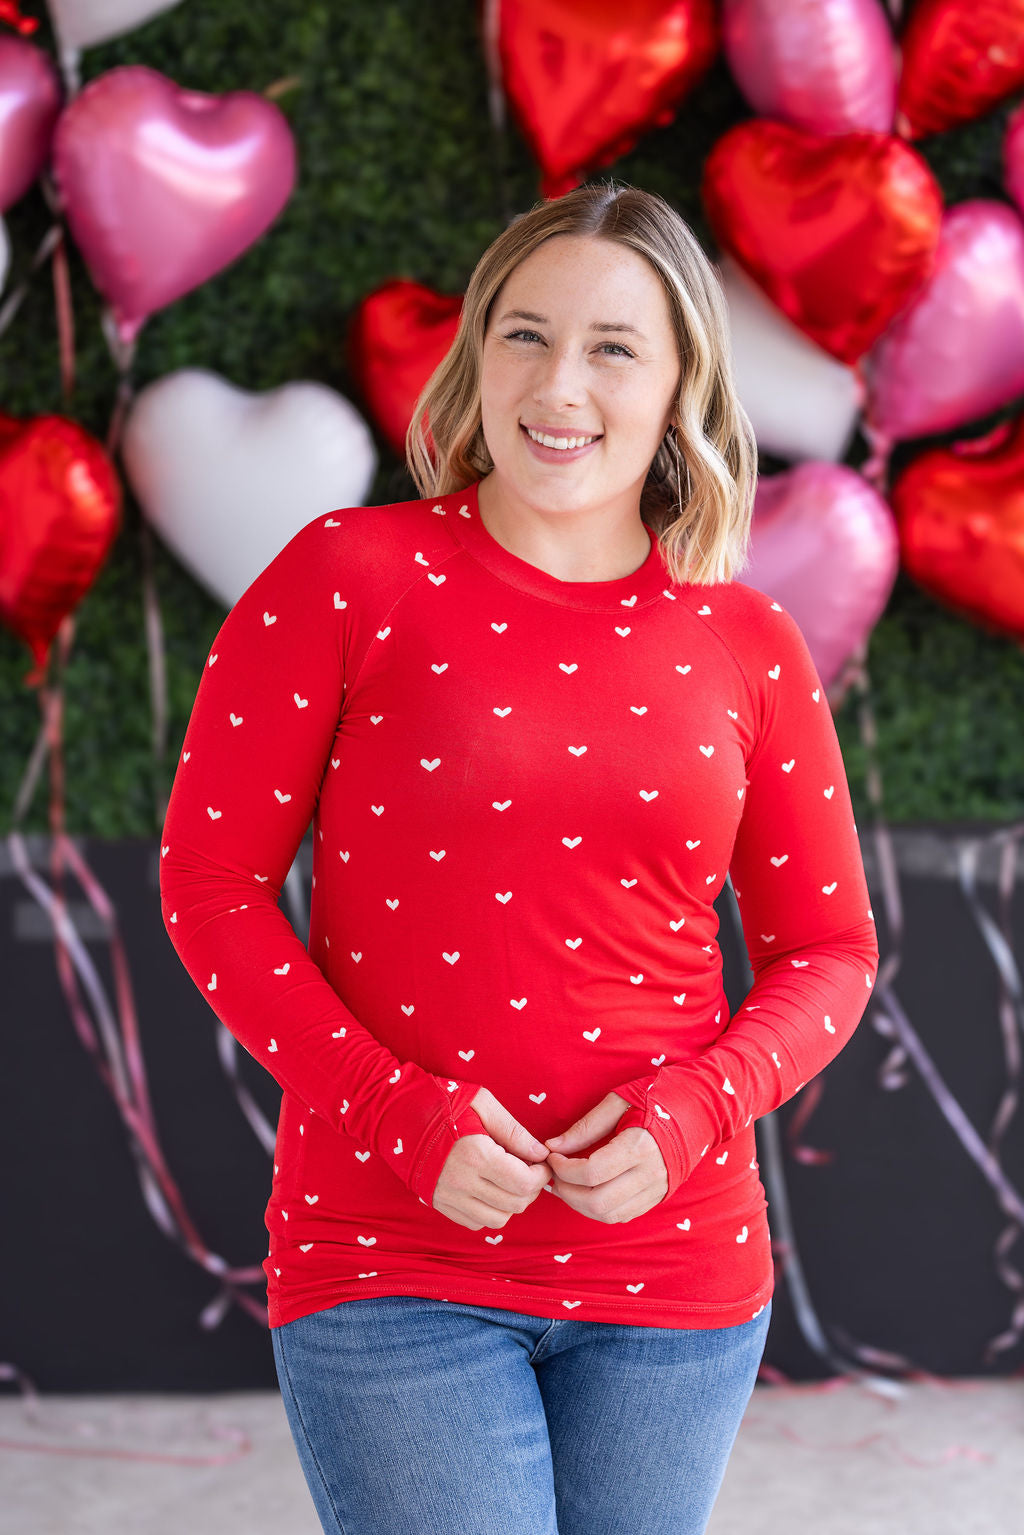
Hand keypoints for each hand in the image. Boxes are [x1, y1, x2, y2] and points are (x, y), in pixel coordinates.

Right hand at [432, 1085, 552, 1230]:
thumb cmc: (439, 1100)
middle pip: (514, 1204)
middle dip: (531, 1189)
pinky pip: (474, 1222)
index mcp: (475, 1155)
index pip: (523, 1183)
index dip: (541, 1176)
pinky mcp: (437, 1203)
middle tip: (530, 1169)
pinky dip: (489, 1211)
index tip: (542, 1162)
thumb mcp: (481, 1102)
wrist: (393, 1112)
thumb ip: (513, 1130)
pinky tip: (488, 1189)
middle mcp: (461, 1183)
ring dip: (511, 1203)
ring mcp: (447, 1197)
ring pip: (497, 1219)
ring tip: (510, 1180)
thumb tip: (540, 1154)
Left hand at [544, 1091, 667, 1223]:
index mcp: (640, 1146)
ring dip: (580, 1205)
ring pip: (609, 1215)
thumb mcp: (619, 1101)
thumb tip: (553, 1146)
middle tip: (554, 1176)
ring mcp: (656, 1190)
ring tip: (566, 1185)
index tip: (552, 1156)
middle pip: (598, 1201)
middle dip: (567, 1192)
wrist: (700, 1110)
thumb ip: (586, 1126)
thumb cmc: (658, 1098)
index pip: (591, 1172)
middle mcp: (650, 1174)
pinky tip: (587, 1191)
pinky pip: (622, 1215)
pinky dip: (599, 1209)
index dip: (563, 1168)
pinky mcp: (658, 1197)